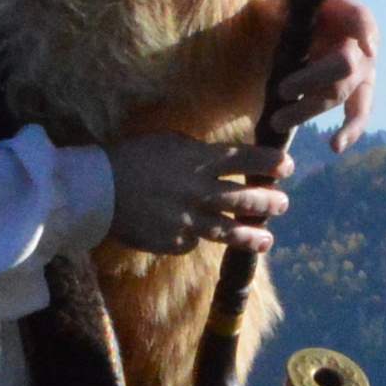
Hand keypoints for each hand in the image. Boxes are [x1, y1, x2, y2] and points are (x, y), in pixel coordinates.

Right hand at [107, 132, 288, 255]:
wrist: (98, 191)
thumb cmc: (130, 158)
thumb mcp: (167, 142)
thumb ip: (196, 152)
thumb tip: (217, 159)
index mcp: (199, 160)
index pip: (245, 159)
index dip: (269, 162)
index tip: (287, 165)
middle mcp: (200, 191)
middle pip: (245, 199)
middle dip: (269, 201)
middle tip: (283, 203)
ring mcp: (189, 220)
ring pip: (229, 231)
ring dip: (251, 236)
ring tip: (267, 240)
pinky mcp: (174, 242)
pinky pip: (193, 242)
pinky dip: (196, 239)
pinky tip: (197, 237)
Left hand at [267, 0, 379, 145]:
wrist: (304, 22)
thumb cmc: (295, 7)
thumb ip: (283, 5)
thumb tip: (281, 13)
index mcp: (350, 13)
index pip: (362, 19)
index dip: (366, 32)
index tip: (367, 48)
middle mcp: (363, 43)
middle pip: (344, 66)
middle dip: (312, 80)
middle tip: (282, 90)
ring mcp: (363, 71)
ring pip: (341, 94)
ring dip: (309, 109)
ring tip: (278, 121)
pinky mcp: (357, 92)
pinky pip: (359, 114)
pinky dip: (350, 131)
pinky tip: (335, 146)